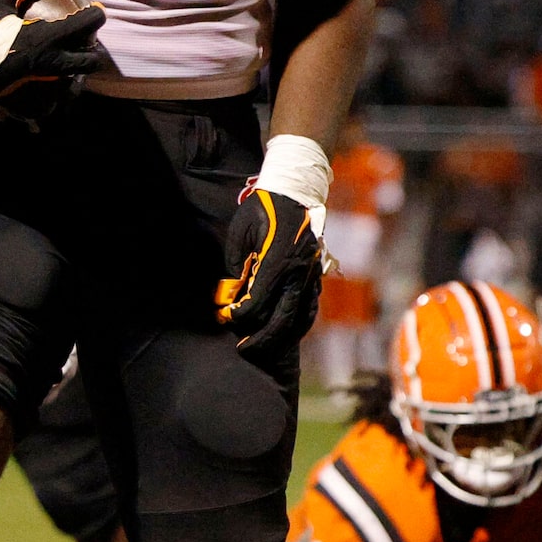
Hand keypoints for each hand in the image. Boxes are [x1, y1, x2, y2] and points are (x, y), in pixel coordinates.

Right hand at [0, 0, 108, 114]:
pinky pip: (43, 110)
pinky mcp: (18, 102)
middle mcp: (42, 64)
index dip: (95, 15)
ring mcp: (32, 86)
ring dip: (73, 78)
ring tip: (68, 69)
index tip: (95, 11)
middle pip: (86, 62)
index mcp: (41, 38)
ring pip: (69, 88)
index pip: (84, 26)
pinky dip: (49, 103)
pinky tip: (48, 96)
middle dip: (91, 52)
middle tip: (86, 44)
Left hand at [218, 186, 326, 354]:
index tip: (225, 317)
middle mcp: (299, 272)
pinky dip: (298, 326)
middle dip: (261, 338)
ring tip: (261, 347)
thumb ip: (235, 266)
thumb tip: (230, 296)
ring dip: (281, 337)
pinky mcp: (316, 276)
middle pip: (282, 318)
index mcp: (279, 259)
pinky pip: (310, 309)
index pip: (258, 300)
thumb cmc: (262, 209)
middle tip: (241, 349)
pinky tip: (284, 333)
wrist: (294, 192)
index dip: (239, 314)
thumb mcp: (240, 232)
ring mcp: (311, 275)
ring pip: (300, 318)